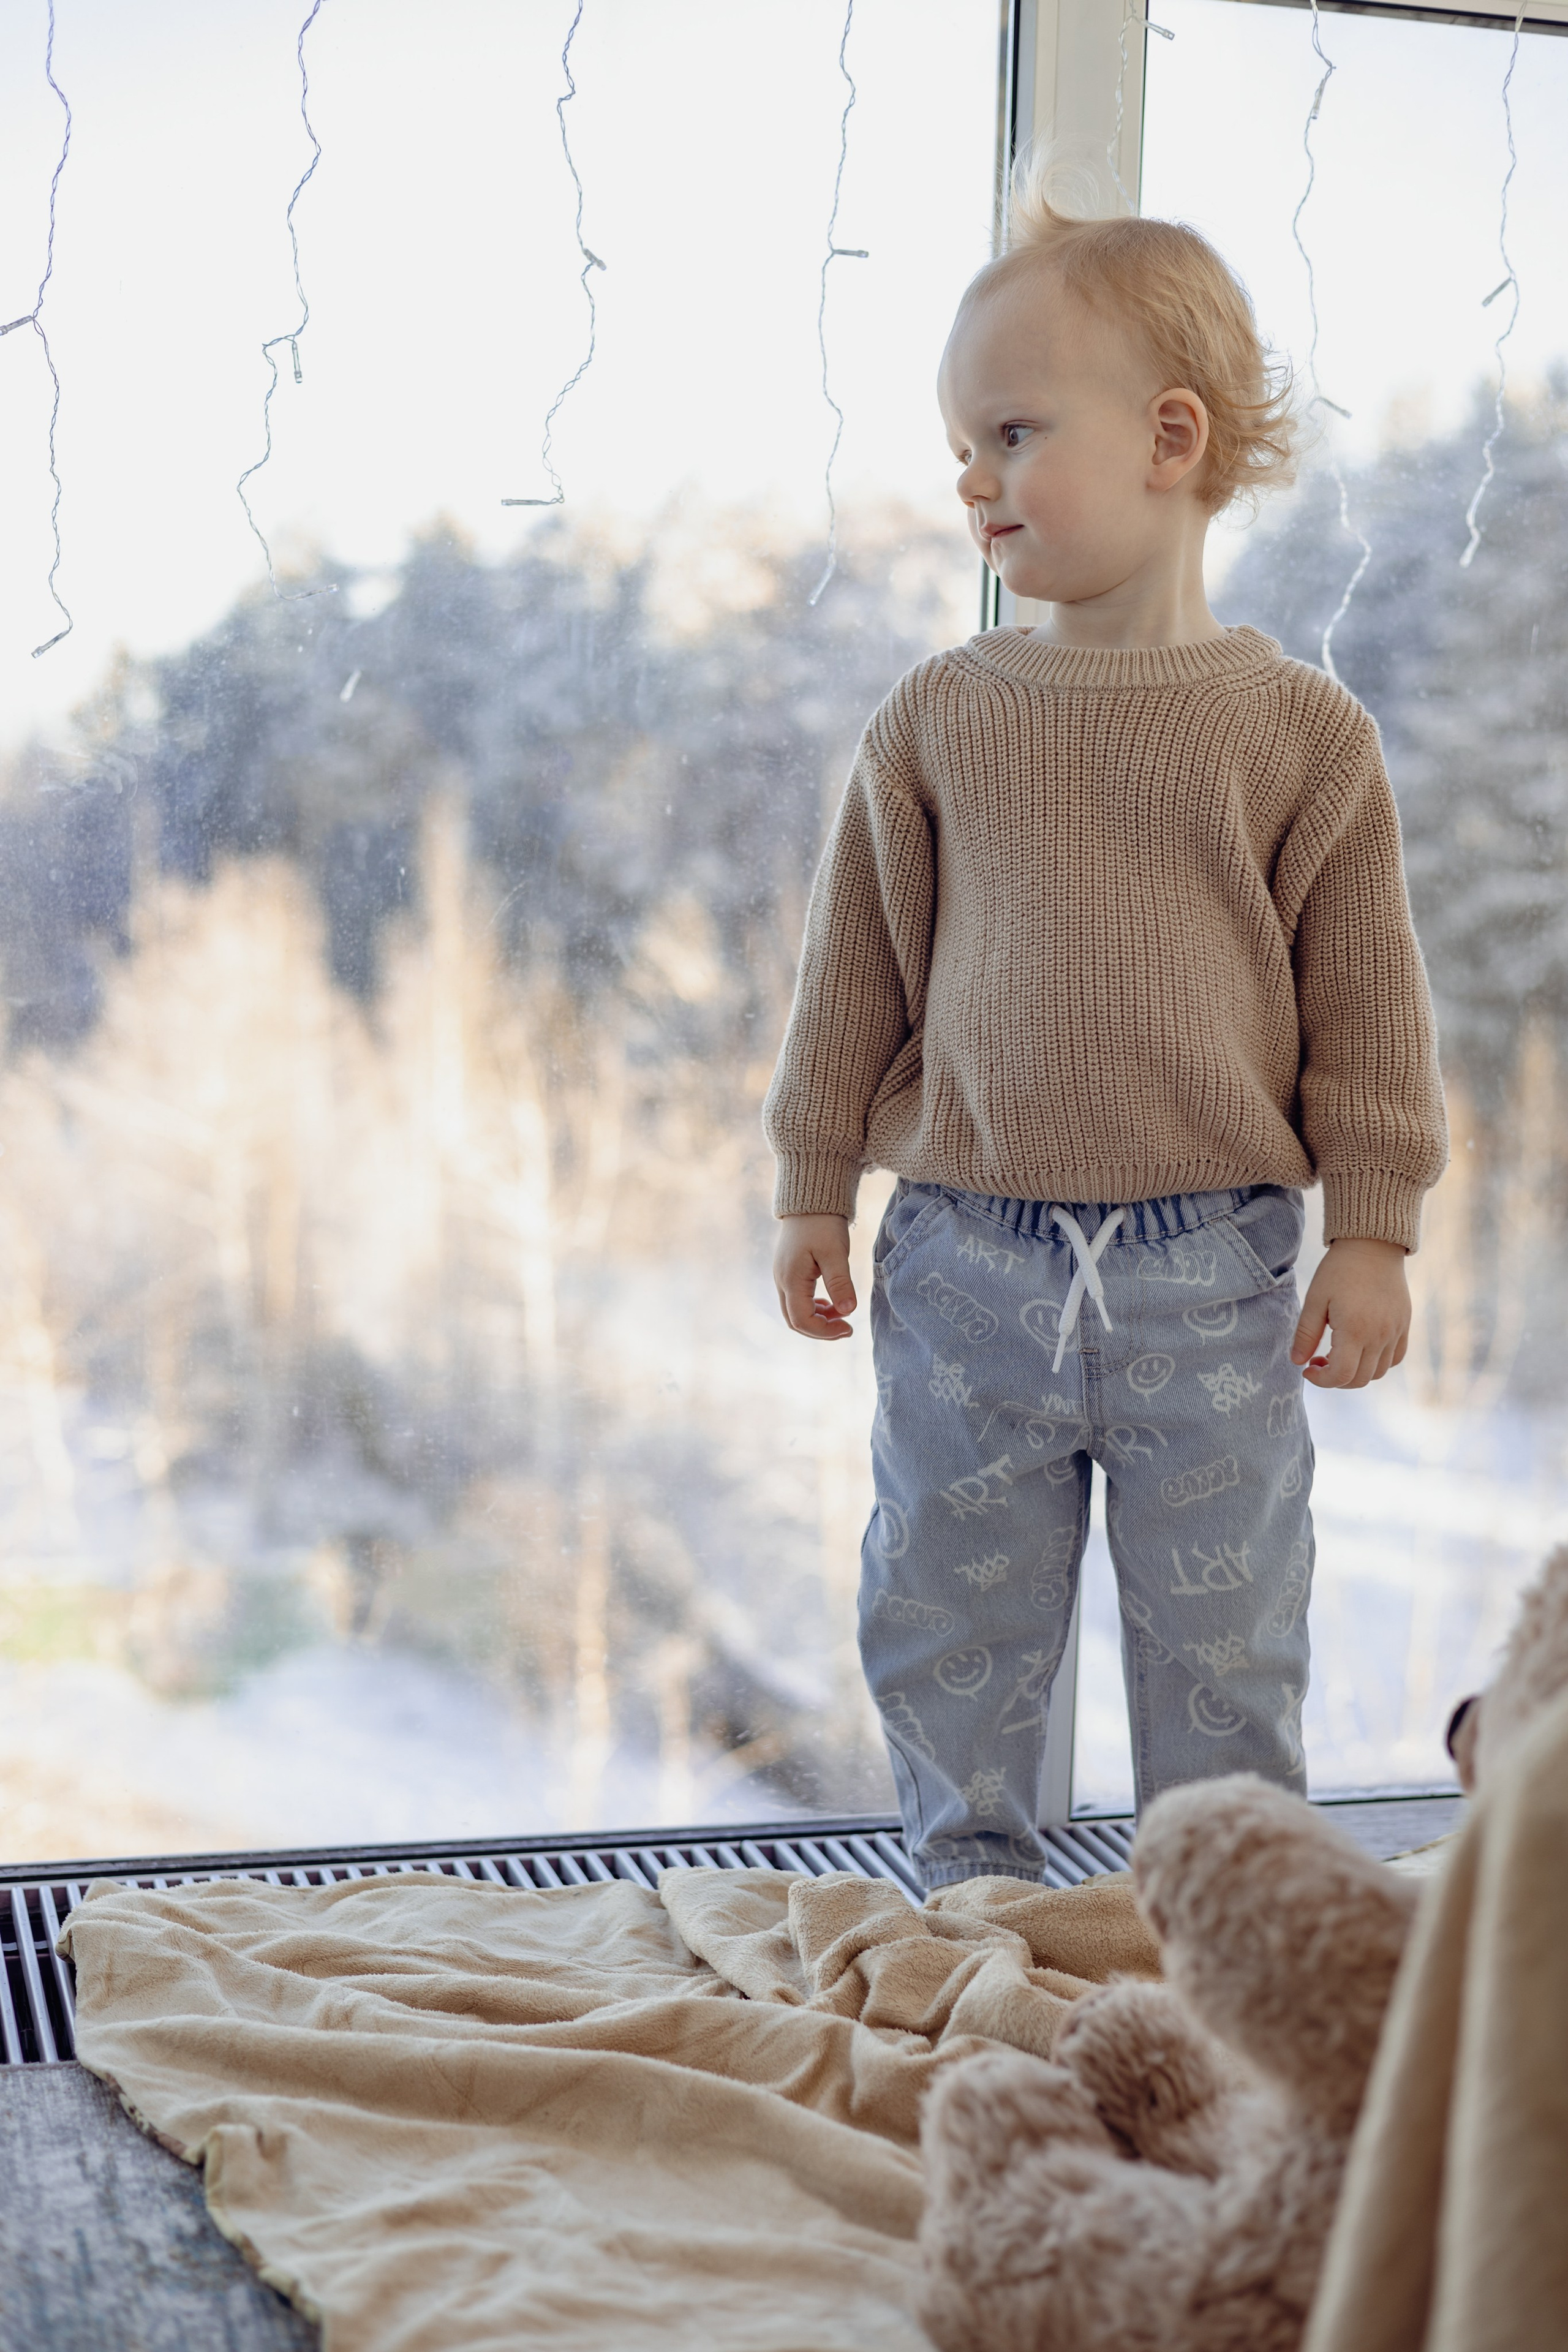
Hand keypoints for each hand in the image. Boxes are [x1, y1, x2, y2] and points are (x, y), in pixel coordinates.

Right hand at [774, 1214, 855, 1339]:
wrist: (810, 1201)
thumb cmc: (822, 1223)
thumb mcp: (835, 1252)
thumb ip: (840, 1283)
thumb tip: (848, 1311)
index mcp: (791, 1279)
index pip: (802, 1321)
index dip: (825, 1331)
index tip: (849, 1328)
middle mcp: (782, 1281)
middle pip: (795, 1322)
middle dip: (821, 1330)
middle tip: (847, 1328)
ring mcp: (783, 1277)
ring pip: (795, 1312)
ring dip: (819, 1320)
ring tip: (843, 1314)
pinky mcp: (789, 1272)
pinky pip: (797, 1300)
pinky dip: (814, 1308)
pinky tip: (832, 1303)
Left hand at [1290, 1237, 1409, 1389]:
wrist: (1372, 1245)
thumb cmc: (1339, 1270)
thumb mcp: (1315, 1299)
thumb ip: (1306, 1334)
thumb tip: (1297, 1362)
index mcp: (1355, 1330)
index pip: (1341, 1375)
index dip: (1321, 1380)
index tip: (1307, 1369)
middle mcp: (1379, 1335)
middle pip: (1360, 1379)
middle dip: (1335, 1379)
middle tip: (1318, 1361)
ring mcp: (1395, 1332)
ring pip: (1378, 1372)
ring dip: (1356, 1373)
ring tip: (1338, 1354)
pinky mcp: (1404, 1325)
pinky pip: (1395, 1358)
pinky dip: (1377, 1363)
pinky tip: (1360, 1348)